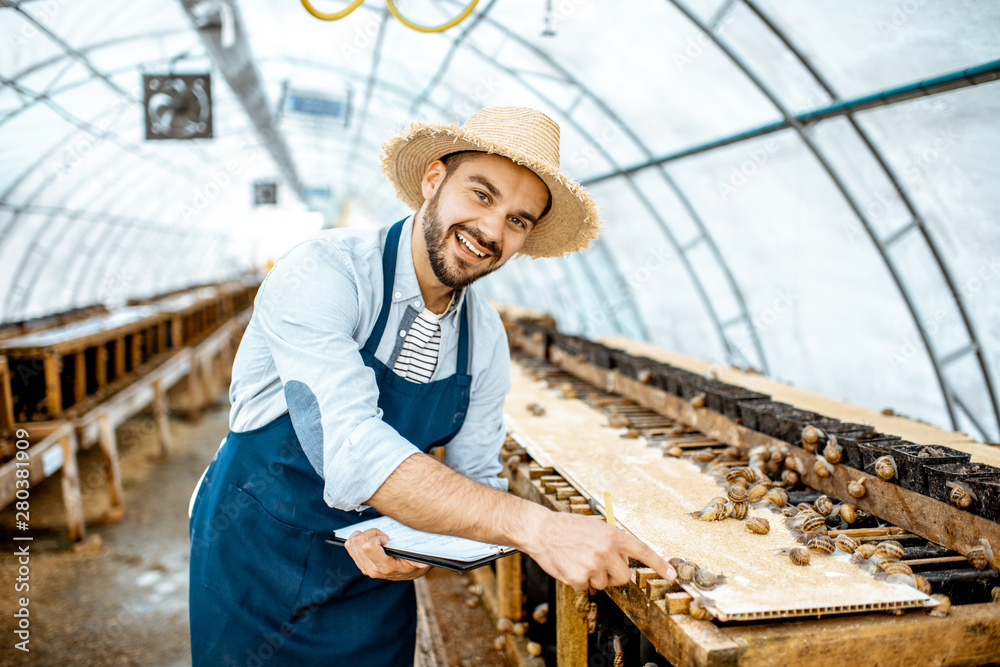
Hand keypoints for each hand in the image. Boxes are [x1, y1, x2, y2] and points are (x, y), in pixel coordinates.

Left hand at [344, 528, 431, 580]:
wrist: (411, 572)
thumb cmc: (416, 562)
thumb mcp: (420, 560)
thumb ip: (419, 560)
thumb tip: (422, 562)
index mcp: (385, 567)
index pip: (368, 546)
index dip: (376, 536)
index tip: (387, 538)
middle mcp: (372, 569)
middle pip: (357, 542)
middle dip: (370, 532)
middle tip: (382, 535)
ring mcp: (365, 568)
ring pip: (351, 544)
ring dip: (363, 535)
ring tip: (376, 536)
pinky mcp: (361, 565)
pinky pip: (350, 547)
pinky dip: (357, 539)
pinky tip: (368, 539)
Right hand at [523, 509, 675, 590]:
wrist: (541, 530)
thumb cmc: (568, 528)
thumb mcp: (596, 527)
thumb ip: (613, 542)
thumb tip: (626, 560)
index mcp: (613, 535)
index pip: (642, 551)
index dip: (659, 564)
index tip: (672, 575)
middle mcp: (606, 550)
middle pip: (624, 576)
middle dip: (613, 574)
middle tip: (597, 562)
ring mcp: (593, 565)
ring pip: (604, 584)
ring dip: (594, 577)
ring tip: (579, 559)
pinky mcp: (579, 578)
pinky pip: (587, 588)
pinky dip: (579, 581)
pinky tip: (569, 566)